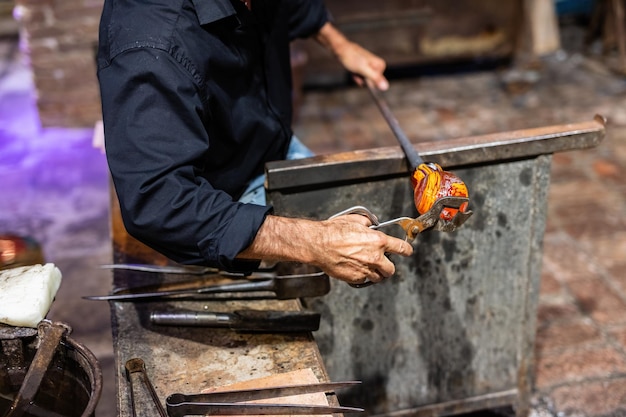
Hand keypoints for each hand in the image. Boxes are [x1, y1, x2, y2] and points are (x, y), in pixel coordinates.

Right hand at [238, 214, 412, 285]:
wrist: (318, 244)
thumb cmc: (333, 231)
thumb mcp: (354, 220)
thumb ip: (368, 222)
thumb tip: (372, 223)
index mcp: (378, 241)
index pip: (401, 249)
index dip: (406, 250)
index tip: (407, 251)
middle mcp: (374, 257)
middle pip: (391, 269)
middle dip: (388, 266)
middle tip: (382, 262)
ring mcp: (365, 269)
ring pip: (378, 277)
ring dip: (376, 273)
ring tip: (368, 266)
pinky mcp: (355, 277)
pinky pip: (364, 279)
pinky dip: (363, 276)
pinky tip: (356, 268)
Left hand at [335, 42, 388, 90]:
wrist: (342, 49)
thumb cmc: (352, 58)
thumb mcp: (364, 69)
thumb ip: (375, 78)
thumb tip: (385, 87)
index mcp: (381, 65)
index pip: (377, 83)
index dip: (367, 81)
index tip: (362, 73)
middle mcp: (378, 65)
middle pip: (371, 82)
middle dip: (362, 79)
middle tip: (357, 71)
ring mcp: (371, 66)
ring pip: (365, 80)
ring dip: (358, 77)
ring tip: (354, 70)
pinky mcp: (365, 67)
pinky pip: (361, 77)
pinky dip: (356, 76)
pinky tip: (353, 71)